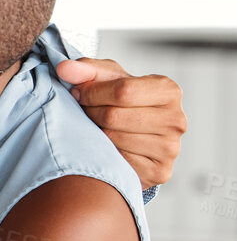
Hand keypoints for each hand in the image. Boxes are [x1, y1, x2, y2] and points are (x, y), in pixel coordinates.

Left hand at [55, 58, 184, 188]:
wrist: (136, 134)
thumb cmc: (122, 102)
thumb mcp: (107, 79)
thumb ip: (86, 70)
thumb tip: (64, 68)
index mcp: (168, 90)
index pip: (122, 91)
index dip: (93, 92)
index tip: (80, 93)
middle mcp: (175, 119)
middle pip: (114, 116)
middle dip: (91, 113)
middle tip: (86, 113)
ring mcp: (170, 148)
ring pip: (112, 139)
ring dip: (95, 134)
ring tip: (97, 128)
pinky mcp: (159, 171)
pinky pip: (117, 162)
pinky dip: (105, 154)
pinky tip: (106, 147)